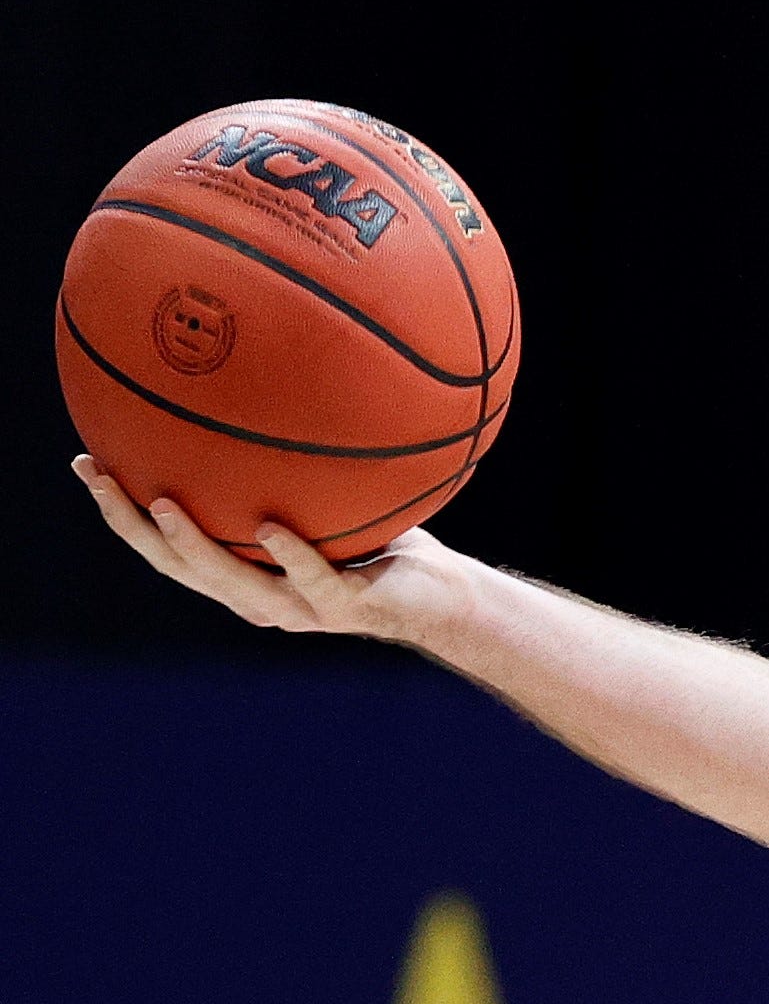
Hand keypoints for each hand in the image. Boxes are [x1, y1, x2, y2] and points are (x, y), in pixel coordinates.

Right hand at [71, 455, 457, 643]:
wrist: (445, 598)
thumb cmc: (381, 543)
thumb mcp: (325, 500)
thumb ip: (286, 470)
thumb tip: (256, 396)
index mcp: (244, 575)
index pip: (167, 546)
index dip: (122, 510)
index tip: (87, 463)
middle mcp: (260, 598)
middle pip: (178, 566)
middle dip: (132, 523)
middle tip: (102, 478)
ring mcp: (301, 607)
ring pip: (233, 582)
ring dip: (194, 545)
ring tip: (165, 505)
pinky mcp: (347, 607)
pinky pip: (315, 578)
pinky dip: (291, 555)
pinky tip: (271, 528)